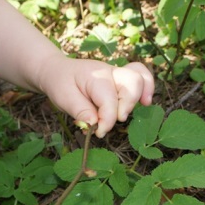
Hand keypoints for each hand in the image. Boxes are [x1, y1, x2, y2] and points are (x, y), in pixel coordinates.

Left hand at [39, 57, 154, 137]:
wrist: (57, 71)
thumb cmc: (60, 84)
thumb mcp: (63, 98)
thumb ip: (80, 111)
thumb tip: (95, 125)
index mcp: (95, 76)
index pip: (109, 101)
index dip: (107, 121)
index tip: (97, 133)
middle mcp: (110, 72)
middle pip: (132, 83)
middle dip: (128, 105)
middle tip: (117, 120)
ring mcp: (117, 74)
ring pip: (140, 77)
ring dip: (142, 94)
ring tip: (143, 106)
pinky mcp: (121, 80)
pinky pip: (141, 76)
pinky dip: (147, 87)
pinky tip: (146, 102)